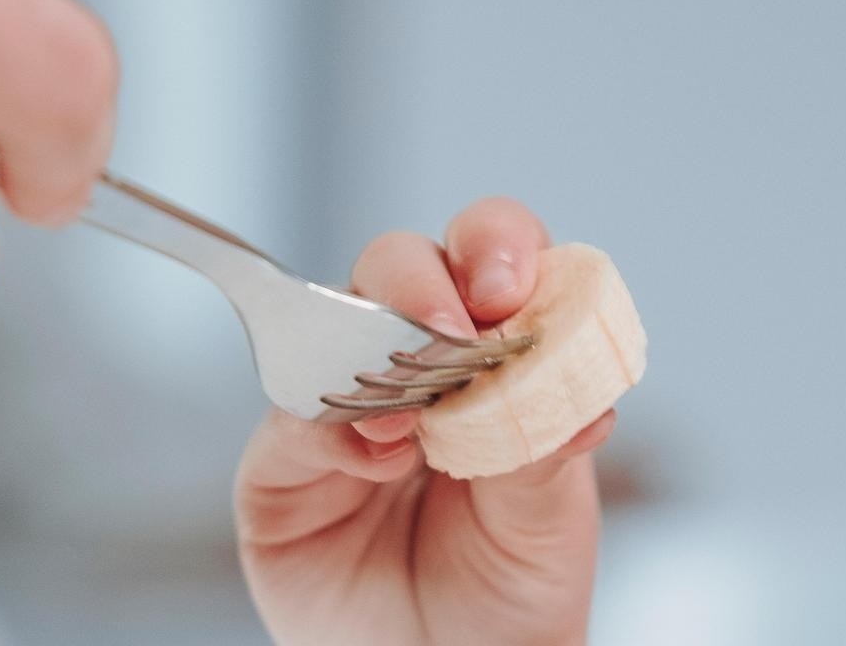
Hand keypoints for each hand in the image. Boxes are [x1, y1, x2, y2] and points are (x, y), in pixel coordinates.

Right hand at [236, 198, 610, 645]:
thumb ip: (543, 448)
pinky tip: (380, 462)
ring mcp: (343, 406)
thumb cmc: (509, 597)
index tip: (509, 282)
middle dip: (425, 281)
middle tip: (459, 329)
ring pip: (335, 323)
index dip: (497, 247)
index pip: (492, 260)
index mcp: (495, 358)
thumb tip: (563, 387)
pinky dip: (334, 429)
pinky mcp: (282, 467)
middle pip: (401, 267)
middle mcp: (413, 366)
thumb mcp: (549, 524)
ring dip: (376, 354)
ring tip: (417, 421)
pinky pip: (289, 415)